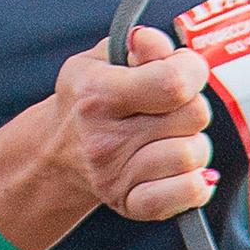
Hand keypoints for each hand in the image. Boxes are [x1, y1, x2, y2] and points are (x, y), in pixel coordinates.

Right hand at [46, 25, 214, 222]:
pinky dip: (195, 181)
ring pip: (194, 154)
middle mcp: (105, 139)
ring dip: (192, 142)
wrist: (55, 153)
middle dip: (192, 105)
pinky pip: (189, 193)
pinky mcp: (130, 204)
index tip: (185, 68)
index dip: (193, 70)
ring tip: (170, 137)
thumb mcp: (101, 59)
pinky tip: (180, 170)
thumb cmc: (87, 100)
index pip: (172, 83)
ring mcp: (117, 176)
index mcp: (97, 95)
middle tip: (171, 107)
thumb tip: (160, 46)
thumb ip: (139, 46)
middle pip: (193, 116)